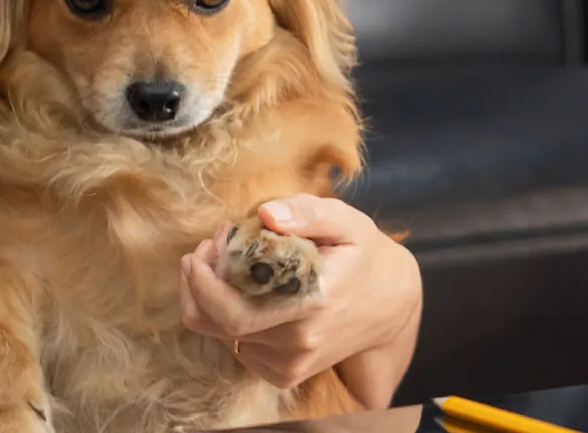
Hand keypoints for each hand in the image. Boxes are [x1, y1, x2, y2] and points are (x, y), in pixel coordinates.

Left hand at [180, 195, 421, 406]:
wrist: (390, 306)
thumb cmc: (363, 256)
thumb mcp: (347, 222)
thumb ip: (308, 213)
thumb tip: (267, 214)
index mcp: (312, 303)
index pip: (233, 312)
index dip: (202, 283)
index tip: (200, 249)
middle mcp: (299, 341)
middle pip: (217, 325)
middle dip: (196, 285)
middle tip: (204, 251)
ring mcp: (291, 363)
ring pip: (222, 336)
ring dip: (211, 298)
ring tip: (227, 263)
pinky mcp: (284, 374)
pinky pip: (237, 348)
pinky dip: (228, 319)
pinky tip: (245, 292)